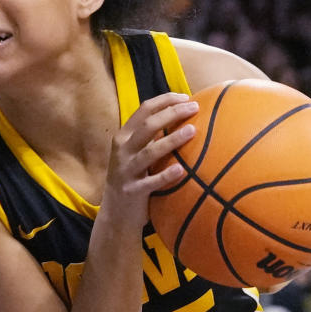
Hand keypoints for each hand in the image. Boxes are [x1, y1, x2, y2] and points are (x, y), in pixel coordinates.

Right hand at [103, 93, 197, 230]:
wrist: (115, 213)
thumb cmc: (133, 177)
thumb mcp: (135, 153)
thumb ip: (150, 136)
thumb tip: (181, 115)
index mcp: (124, 136)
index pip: (144, 109)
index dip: (165, 100)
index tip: (187, 98)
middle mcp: (122, 150)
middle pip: (148, 126)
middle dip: (172, 113)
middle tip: (195, 108)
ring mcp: (126, 171)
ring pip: (150, 152)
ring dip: (172, 140)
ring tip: (192, 131)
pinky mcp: (133, 191)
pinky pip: (151, 182)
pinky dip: (166, 175)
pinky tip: (182, 170)